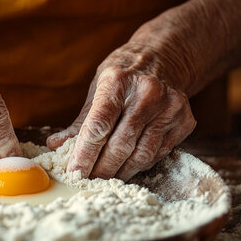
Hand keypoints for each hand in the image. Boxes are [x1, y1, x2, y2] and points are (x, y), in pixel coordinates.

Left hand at [47, 43, 195, 180]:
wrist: (163, 59)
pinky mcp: (184, 120)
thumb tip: (55, 146)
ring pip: (142, 154)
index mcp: (118, 80)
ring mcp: (170, 107)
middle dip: (101, 169)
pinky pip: (158, 154)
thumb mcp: (97, 89)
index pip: (99, 125)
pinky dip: (140, 164)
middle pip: (120, 144)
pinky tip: (128, 165)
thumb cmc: (122, 77)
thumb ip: (80, 122)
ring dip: (121, 171)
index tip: (74, 172)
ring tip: (106, 177)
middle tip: (88, 180)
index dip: (85, 153)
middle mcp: (147, 92)